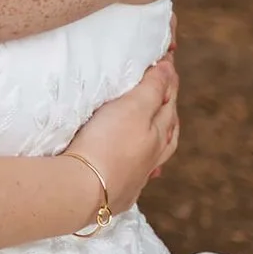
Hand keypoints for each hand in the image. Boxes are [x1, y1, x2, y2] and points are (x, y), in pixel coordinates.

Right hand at [61, 51, 179, 217]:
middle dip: (168, 109)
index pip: (168, 101)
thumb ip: (152, 88)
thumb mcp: (133, 107)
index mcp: (159, 134)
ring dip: (159, 139)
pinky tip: (136, 167)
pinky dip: (141, 165)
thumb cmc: (106, 144)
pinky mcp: (119, 193)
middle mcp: (152, 157)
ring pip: (156, 154)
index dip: (168, 80)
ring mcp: (136, 177)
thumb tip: (169, 69)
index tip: (167, 61)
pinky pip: (137, 174)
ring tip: (159, 131)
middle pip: (167, 129)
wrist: (82, 190)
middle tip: (166, 93)